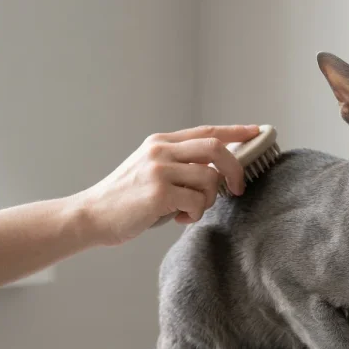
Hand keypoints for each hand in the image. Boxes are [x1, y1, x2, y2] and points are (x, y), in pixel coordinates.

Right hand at [77, 124, 259, 245]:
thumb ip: (181, 166)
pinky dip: (195, 214)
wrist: (92, 215)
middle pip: (215, 149)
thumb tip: (219, 172)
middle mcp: (161, 150)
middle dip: (235, 170)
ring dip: (209, 200)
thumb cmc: (127, 199)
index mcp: (161, 142)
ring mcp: (159, 169)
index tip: (256, 132)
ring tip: (191, 210)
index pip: (207, 131)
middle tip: (238, 189)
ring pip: (210, 179)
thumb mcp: (153, 171)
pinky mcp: (158, 192)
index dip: (235, 131)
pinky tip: (179, 218)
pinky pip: (198, 202)